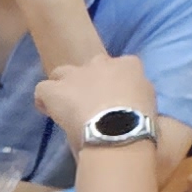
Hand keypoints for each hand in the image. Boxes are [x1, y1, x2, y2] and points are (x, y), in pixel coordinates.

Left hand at [34, 52, 157, 139]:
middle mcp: (101, 62)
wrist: (119, 128)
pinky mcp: (56, 89)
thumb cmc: (140, 119)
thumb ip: (136, 92)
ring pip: (62, 73)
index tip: (112, 97)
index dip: (113, 82)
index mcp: (129, 64)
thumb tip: (128, 98)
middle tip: (90, 103)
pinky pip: (42, 88)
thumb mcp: (149, 100)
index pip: (120, 65)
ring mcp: (76, 74)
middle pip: (91, 66)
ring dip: (63, 87)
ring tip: (65, 106)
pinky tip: (48, 111)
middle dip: (89, 81)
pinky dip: (44, 100)